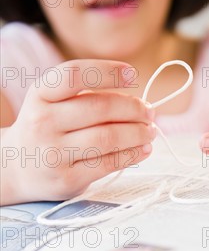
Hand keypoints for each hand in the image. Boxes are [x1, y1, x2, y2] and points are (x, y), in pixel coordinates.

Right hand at [1, 59, 154, 204]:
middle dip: (133, 108)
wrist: (16, 168)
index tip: (133, 75)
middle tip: (149, 112)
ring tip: (150, 131)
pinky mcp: (68, 178)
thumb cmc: (45, 129)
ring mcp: (55, 153)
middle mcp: (44, 122)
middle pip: (100, 108)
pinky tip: (144, 150)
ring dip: (137, 133)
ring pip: (108, 137)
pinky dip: (132, 155)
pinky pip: (108, 164)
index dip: (108, 72)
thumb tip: (137, 103)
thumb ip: (85, 97)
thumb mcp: (51, 103)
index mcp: (40, 95)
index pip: (75, 75)